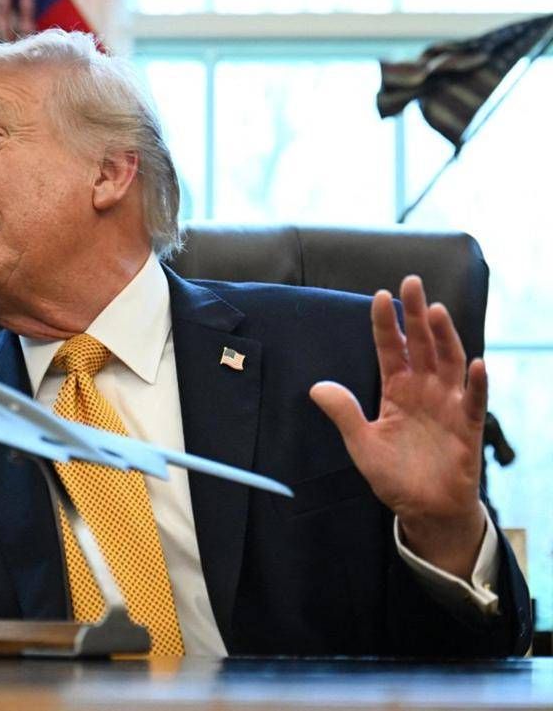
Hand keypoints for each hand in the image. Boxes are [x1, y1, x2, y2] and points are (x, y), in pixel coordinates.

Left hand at [310, 275, 486, 580]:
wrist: (423, 509)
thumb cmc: (395, 474)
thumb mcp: (361, 443)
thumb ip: (343, 413)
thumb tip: (316, 387)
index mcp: (397, 390)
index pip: (391, 348)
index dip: (386, 324)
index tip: (379, 295)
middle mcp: (424, 391)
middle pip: (422, 345)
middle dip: (416, 314)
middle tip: (412, 283)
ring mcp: (447, 406)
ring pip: (449, 364)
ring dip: (445, 338)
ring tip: (436, 312)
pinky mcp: (467, 429)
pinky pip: (474, 402)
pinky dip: (475, 384)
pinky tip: (475, 364)